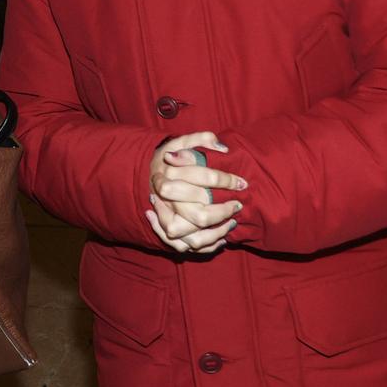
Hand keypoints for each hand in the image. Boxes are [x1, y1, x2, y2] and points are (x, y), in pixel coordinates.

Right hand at [145, 132, 244, 254]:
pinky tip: (221, 238)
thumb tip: (223, 149)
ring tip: (232, 222)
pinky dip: (206, 245)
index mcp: (169, 175)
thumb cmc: (167, 157)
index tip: (241, 183)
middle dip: (224, 211)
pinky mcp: (168, 231)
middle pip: (200, 215)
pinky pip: (187, 247)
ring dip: (217, 232)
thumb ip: (200, 139)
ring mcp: (166, 219)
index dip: (226, 181)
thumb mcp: (179, 141)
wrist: (145, 174)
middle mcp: (166, 201)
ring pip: (194, 237)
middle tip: (238, 204)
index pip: (203, 179)